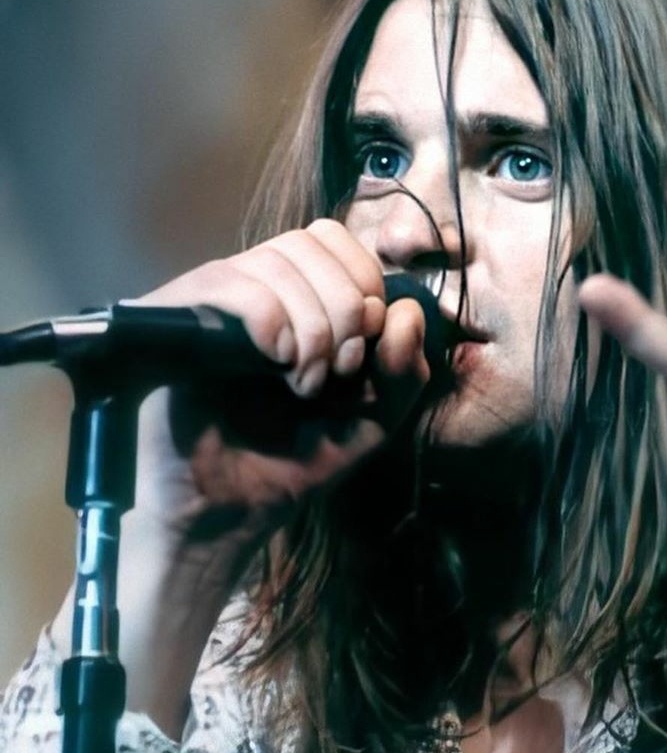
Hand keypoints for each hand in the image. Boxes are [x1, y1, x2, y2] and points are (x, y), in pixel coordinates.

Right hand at [127, 218, 430, 544]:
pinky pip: (232, 284)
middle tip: (338, 372)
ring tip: (304, 385)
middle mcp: (250, 287)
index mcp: (295, 298)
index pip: (334, 240)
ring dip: (312, 326)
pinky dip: (273, 321)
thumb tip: (406, 311)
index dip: (364, 282)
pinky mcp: (174, 318)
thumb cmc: (292, 463)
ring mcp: (211, 300)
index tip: (366, 349)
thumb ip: (403, 370)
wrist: (228, 512)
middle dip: (346, 308)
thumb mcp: (372, 420)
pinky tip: (277, 365)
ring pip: (277, 262)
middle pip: (312, 243)